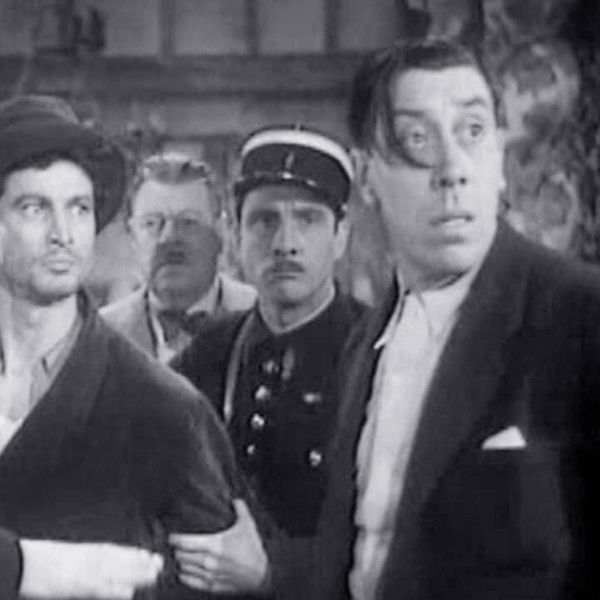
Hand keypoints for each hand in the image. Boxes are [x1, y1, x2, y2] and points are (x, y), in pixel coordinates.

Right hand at [19, 540, 163, 598]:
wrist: (28, 562)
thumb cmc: (46, 560)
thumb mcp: (72, 554)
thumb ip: (88, 557)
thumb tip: (101, 558)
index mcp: (90, 550)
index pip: (118, 551)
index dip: (135, 554)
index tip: (150, 554)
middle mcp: (93, 559)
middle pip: (122, 561)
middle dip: (142, 563)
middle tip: (160, 563)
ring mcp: (88, 572)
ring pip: (118, 572)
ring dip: (137, 574)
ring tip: (153, 575)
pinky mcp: (80, 585)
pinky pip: (101, 588)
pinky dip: (115, 590)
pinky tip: (129, 592)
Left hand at [169, 498, 270, 594]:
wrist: (260, 574)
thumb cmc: (253, 550)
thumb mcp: (248, 525)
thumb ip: (240, 510)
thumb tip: (235, 500)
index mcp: (214, 545)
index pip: (184, 542)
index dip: (174, 539)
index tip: (172, 536)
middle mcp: (208, 561)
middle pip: (180, 555)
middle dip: (177, 549)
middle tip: (177, 545)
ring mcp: (208, 575)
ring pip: (183, 568)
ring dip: (180, 562)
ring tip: (181, 556)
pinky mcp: (210, 586)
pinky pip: (189, 581)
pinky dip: (184, 575)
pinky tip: (186, 570)